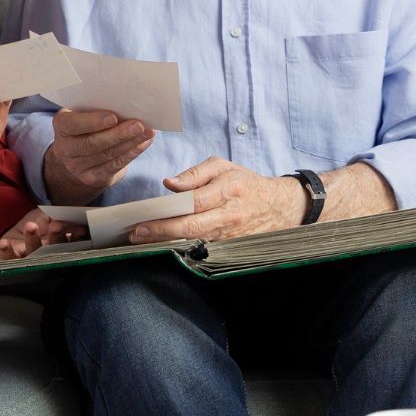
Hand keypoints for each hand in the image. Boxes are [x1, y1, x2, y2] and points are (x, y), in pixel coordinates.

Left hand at [0, 208, 84, 259]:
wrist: (15, 235)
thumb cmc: (37, 225)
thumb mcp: (48, 217)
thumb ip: (58, 216)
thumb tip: (74, 216)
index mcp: (60, 247)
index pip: (72, 245)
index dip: (76, 238)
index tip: (79, 230)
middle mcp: (46, 256)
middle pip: (54, 250)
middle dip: (56, 237)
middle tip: (57, 226)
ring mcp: (29, 260)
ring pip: (32, 254)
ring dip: (32, 240)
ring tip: (31, 227)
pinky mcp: (11, 260)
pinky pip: (8, 258)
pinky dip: (6, 251)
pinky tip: (5, 243)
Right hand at [42, 109, 155, 205]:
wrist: (74, 157)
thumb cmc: (83, 127)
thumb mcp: (81, 115)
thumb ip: (95, 110)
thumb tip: (125, 104)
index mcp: (61, 126)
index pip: (74, 124)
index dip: (93, 121)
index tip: (113, 117)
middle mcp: (65, 149)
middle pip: (93, 143)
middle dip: (118, 134)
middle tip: (138, 125)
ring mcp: (77, 167)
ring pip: (108, 154)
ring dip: (131, 143)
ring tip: (147, 132)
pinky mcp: (93, 178)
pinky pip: (115, 165)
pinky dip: (132, 153)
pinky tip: (143, 143)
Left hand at [128, 157, 306, 242]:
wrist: (280, 206)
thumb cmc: (246, 183)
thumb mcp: (223, 166)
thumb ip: (195, 172)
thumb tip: (170, 184)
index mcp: (229, 189)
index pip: (194, 203)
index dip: (167, 214)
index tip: (144, 219)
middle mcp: (230, 214)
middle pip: (191, 228)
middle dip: (161, 233)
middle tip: (136, 234)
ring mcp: (232, 234)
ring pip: (195, 242)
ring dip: (167, 242)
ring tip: (144, 239)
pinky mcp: (232, 247)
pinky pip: (203, 249)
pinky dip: (183, 248)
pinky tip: (165, 245)